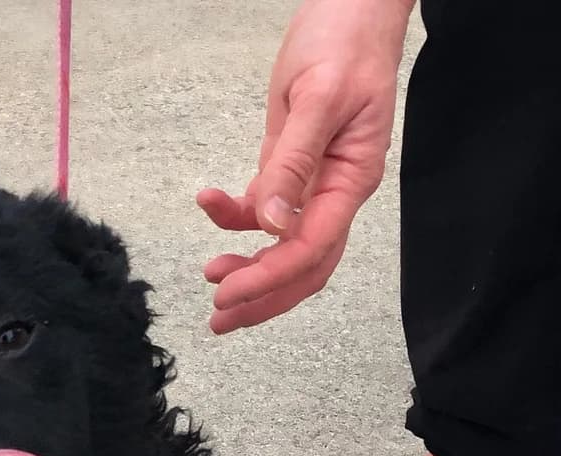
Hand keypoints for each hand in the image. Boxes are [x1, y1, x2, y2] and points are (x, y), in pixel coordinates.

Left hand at [197, 0, 412, 333]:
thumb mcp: (316, 99)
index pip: (311, 249)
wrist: (350, 7)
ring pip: (282, 247)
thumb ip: (291, 164)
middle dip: (261, 297)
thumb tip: (271, 224)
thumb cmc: (344, 42)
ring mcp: (314, 185)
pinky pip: (263, 210)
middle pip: (302, 265)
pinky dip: (234, 217)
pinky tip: (209, 203)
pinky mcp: (290, 169)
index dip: (270, 278)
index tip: (229, 293)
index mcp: (352, 181)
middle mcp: (335, 192)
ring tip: (210, 278)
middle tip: (218, 319)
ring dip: (248, 269)